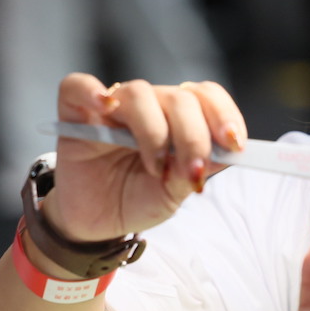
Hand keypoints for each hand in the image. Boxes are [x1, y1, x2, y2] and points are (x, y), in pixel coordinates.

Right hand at [42, 73, 247, 242]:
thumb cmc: (136, 200)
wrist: (95, 223)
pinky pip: (78, 87)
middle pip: (179, 98)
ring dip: (154, 132)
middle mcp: (148, 106)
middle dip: (193, 136)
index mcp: (177, 118)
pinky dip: (92, 91)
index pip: (205, 96)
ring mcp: (111, 106)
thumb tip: (221, 153)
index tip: (234, 144)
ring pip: (139, 93)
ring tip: (154, 168)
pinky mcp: (75, 112)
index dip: (223, 114)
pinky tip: (106, 108)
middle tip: (193, 172)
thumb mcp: (172, 194)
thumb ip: (192, 171)